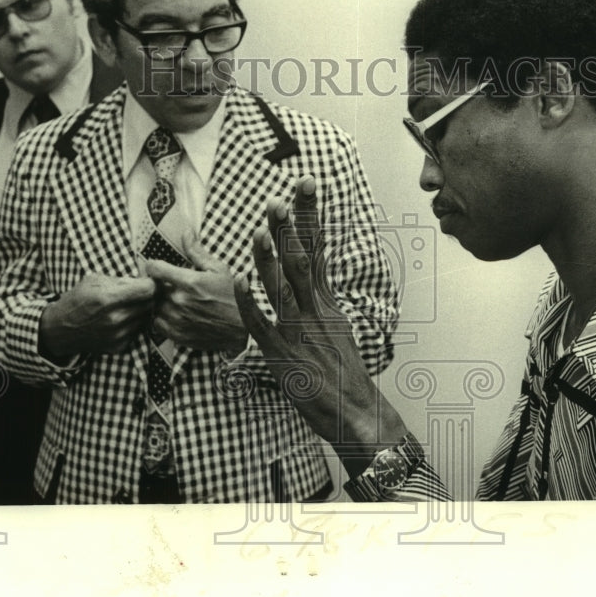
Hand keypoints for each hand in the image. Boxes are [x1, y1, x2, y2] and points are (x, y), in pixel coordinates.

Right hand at [39, 273, 155, 359]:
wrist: (61, 329)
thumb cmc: (77, 300)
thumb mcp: (95, 280)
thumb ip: (122, 280)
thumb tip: (145, 279)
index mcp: (108, 298)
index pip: (148, 290)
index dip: (152, 284)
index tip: (149, 282)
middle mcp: (115, 318)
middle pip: (150, 304)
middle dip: (147, 296)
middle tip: (139, 293)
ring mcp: (118, 335)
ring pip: (146, 318)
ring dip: (141, 310)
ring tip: (127, 306)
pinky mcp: (119, 346)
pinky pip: (138, 331)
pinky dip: (134, 324)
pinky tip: (122, 319)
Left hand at [145, 233, 248, 352]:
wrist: (244, 330)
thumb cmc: (234, 297)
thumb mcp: (219, 270)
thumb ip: (197, 252)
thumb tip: (186, 232)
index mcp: (189, 282)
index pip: (153, 268)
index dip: (155, 266)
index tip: (160, 269)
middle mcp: (179, 301)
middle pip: (153, 288)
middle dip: (160, 285)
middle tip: (172, 285)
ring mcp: (176, 320)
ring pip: (155, 306)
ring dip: (161, 302)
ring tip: (177, 301)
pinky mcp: (177, 335)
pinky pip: (157, 324)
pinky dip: (163, 318)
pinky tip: (177, 314)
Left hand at [233, 176, 405, 474]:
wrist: (356, 411)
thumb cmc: (344, 375)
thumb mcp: (337, 329)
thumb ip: (321, 304)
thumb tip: (315, 282)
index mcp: (326, 303)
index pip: (318, 249)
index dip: (310, 216)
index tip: (306, 185)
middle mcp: (315, 311)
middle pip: (302, 261)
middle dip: (290, 228)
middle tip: (279, 198)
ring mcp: (299, 332)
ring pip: (283, 288)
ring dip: (269, 259)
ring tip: (259, 231)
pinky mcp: (282, 355)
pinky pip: (263, 326)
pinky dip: (251, 304)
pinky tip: (239, 284)